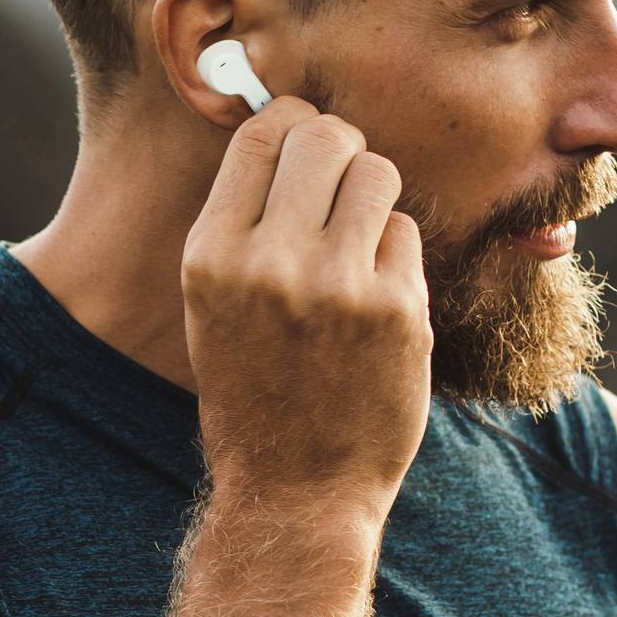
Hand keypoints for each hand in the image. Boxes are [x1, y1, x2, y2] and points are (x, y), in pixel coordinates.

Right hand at [180, 95, 430, 524]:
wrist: (296, 491)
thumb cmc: (255, 390)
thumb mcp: (213, 304)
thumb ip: (243, 221)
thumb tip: (290, 125)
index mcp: (211, 256)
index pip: (262, 132)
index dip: (291, 125)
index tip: (302, 144)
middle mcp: (271, 263)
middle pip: (326, 135)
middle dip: (338, 150)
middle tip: (338, 185)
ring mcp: (340, 286)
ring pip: (377, 173)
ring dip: (372, 198)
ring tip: (356, 244)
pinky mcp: (399, 310)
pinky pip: (405, 233)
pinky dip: (394, 256)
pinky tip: (375, 299)